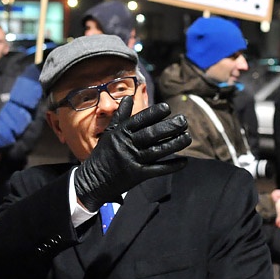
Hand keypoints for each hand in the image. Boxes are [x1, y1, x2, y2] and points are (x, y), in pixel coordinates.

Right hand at [74, 97, 190, 211]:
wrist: (92, 181)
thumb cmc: (102, 154)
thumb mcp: (109, 133)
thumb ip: (121, 116)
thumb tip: (128, 97)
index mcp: (121, 133)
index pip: (139, 120)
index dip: (154, 113)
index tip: (167, 107)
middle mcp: (127, 145)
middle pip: (151, 134)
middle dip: (169, 127)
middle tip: (183, 120)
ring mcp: (132, 160)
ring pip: (157, 150)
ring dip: (174, 144)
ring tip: (187, 137)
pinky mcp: (137, 176)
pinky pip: (158, 170)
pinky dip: (172, 165)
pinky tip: (184, 161)